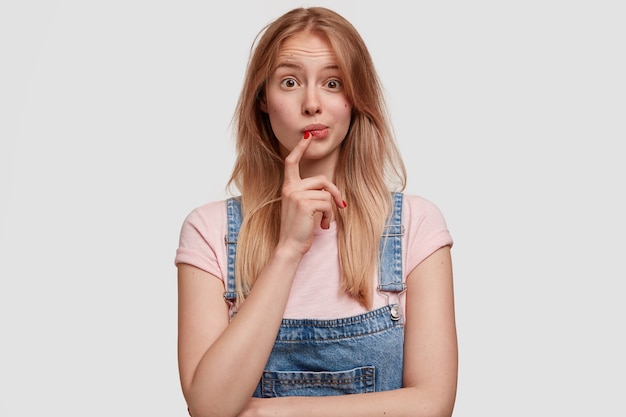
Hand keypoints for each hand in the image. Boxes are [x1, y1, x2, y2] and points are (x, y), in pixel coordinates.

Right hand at [278, 133, 345, 255]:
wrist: (289, 247)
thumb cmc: (298, 230)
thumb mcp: (301, 208)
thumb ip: (310, 195)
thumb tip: (330, 191)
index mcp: (288, 187)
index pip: (291, 162)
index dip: (300, 148)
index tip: (307, 136)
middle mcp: (290, 188)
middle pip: (321, 180)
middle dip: (334, 192)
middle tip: (342, 206)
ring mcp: (296, 195)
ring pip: (326, 194)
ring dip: (330, 210)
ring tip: (323, 223)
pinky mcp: (305, 203)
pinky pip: (327, 203)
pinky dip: (329, 216)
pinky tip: (321, 226)